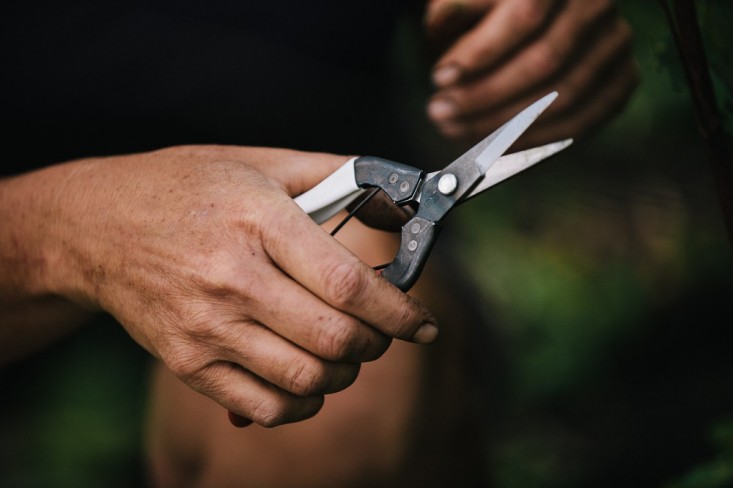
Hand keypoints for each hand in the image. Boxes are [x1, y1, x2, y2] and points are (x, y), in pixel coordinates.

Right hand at [2, 145, 436, 426]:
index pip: (348, 284)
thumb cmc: (186, 188)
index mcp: (258, 221)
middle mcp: (232, 278)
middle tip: (382, 334)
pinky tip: (308, 377)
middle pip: (334, 338)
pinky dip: (303, 403)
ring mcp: (206, 326)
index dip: (398, 311)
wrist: (97, 225)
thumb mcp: (260, 164)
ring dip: (345, 373)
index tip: (422, 323)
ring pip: (306, 378)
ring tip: (346, 353)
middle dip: (377, 344)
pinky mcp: (187, 361)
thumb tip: (402, 204)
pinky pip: (264, 407)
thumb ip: (337, 176)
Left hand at [425, 0, 638, 147]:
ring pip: (562, 98)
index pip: (526, 14)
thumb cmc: (495, 4)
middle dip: (484, 96)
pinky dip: (534, 140)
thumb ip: (455, 5)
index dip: (481, 51)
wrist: (542, 13)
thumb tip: (437, 26)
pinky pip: (582, 122)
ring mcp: (616, 43)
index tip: (441, 76)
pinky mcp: (622, 79)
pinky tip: (495, 142)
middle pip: (544, 61)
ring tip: (456, 126)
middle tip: (441, 111)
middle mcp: (597, 4)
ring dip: (502, 125)